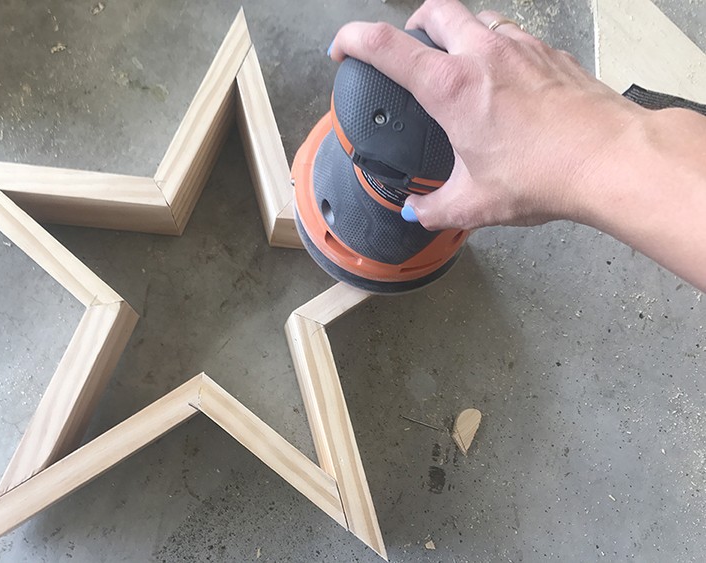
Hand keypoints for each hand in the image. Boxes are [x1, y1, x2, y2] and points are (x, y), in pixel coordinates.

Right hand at [329, 0, 644, 230]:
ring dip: (458, 32)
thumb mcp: (474, 202)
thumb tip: (418, 213)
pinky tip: (503, 81)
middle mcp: (483, 54)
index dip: (353, 40)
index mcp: (451, 87)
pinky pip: (514, 35)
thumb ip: (435, 207)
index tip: (342, 49)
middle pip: (434, 9)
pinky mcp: (550, 53)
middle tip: (408, 48)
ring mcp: (521, 47)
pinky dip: (497, 47)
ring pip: (477, 17)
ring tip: (457, 64)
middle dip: (412, 23)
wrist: (610, 158)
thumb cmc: (545, 174)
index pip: (385, 45)